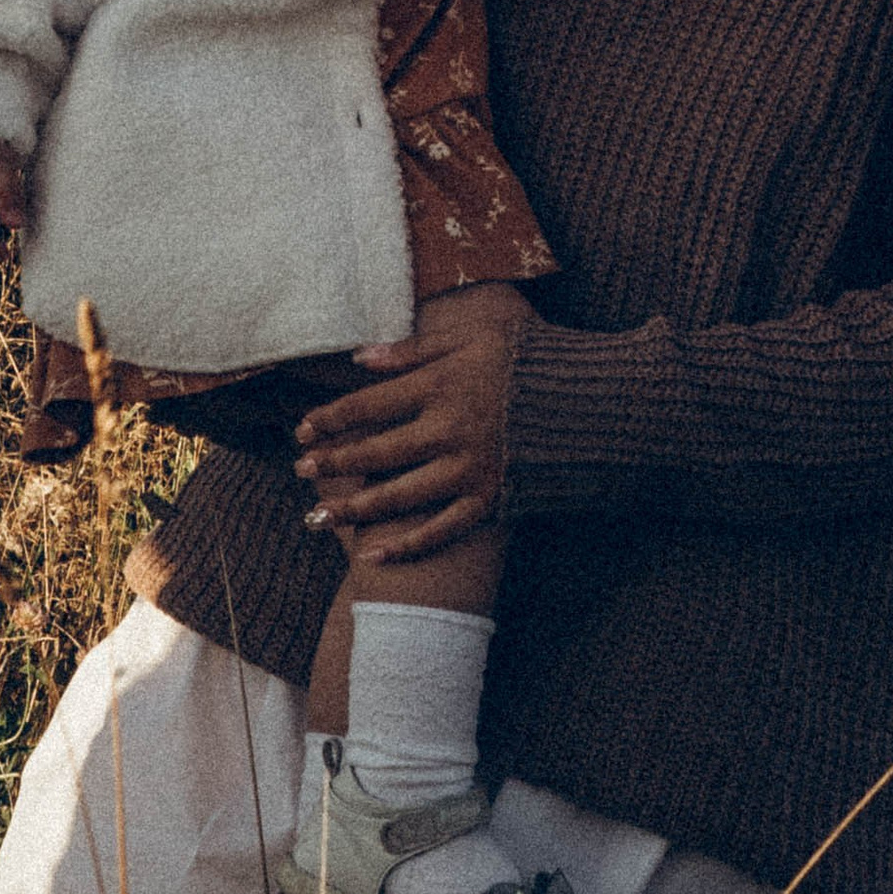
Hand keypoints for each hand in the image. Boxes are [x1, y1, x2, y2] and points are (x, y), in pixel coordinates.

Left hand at [294, 286, 529, 564]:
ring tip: (317, 519)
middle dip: (333, 463)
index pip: (370, 405)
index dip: (331, 419)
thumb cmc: (529, 361)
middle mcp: (450, 430)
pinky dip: (407, 545)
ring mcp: (470, 469)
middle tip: (299, 471)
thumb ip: (413, 349)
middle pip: (377, 451)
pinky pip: (442, 530)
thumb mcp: (473, 338)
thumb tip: (358, 359)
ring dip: (354, 509)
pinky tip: (374, 554)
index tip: (303, 430)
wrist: (593, 403)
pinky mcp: (490, 500)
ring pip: (400, 495)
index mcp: (442, 385)